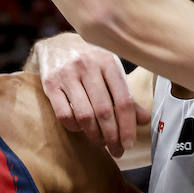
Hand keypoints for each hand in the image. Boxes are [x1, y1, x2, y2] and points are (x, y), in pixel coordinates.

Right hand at [33, 33, 149, 157]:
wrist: (56, 43)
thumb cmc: (89, 59)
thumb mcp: (110, 70)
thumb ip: (125, 94)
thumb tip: (143, 120)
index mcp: (108, 61)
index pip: (124, 100)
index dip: (128, 126)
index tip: (129, 143)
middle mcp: (88, 65)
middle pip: (104, 111)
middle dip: (112, 136)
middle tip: (117, 149)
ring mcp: (67, 74)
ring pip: (85, 115)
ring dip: (95, 135)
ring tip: (101, 142)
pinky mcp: (50, 83)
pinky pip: (64, 114)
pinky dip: (75, 127)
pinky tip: (80, 128)